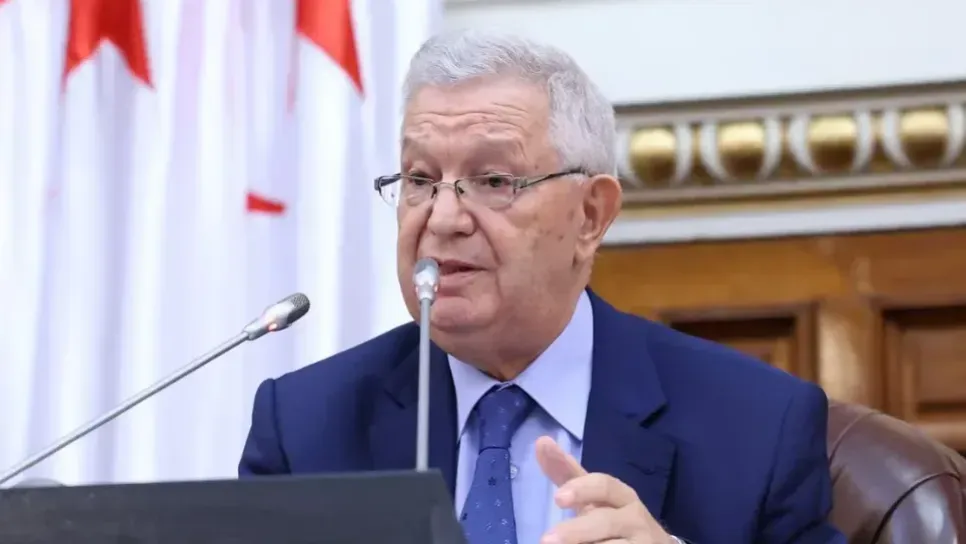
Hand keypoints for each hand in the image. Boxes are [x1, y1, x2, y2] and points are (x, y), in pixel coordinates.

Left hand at [535, 436, 673, 543]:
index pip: (604, 486)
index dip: (582, 490)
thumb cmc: (615, 515)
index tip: (558, 498)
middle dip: (576, 531)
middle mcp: (635, 518)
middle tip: (546, 540)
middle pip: (605, 522)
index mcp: (622, 495)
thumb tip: (541, 441)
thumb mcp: (593, 495)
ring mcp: (641, 542)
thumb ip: (568, 473)